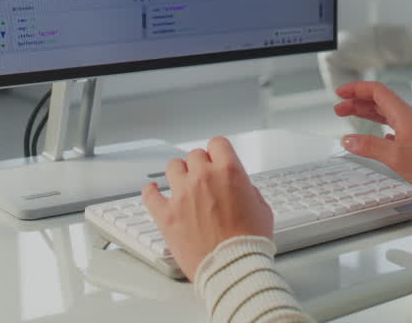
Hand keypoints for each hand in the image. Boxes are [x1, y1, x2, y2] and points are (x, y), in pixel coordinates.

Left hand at [143, 136, 273, 281]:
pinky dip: (151, 191)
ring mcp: (182, 195)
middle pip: (195, 155)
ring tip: (183, 184)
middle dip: (200, 165)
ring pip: (172, 167)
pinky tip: (154, 191)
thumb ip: (248, 191)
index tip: (217, 159)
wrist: (233, 268)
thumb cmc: (249, 244)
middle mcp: (203, 178)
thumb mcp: (262, 209)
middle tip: (204, 179)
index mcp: (229, 172)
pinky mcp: (166, 214)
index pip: (217, 143)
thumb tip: (240, 188)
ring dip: (179, 174)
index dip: (218, 152)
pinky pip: (149, 194)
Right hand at [333, 80, 411, 199]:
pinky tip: (377, 137)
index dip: (356, 89)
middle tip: (339, 108)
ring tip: (350, 118)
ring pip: (385, 114)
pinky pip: (393, 128)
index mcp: (403, 114)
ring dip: (366, 114)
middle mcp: (407, 118)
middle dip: (356, 102)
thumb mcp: (395, 156)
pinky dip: (379, 129)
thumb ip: (369, 147)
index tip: (340, 93)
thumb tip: (347, 140)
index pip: (376, 91)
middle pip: (378, 101)